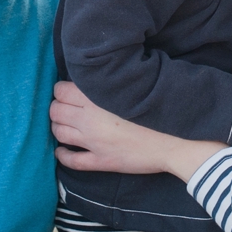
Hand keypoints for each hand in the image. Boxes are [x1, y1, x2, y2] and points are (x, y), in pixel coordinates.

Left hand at [51, 81, 222, 180]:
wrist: (176, 140)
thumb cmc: (159, 108)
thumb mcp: (134, 86)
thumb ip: (112, 79)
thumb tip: (103, 69)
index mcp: (97, 97)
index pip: (61, 90)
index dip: (61, 91)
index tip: (68, 92)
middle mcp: (89, 119)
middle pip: (56, 111)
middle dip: (57, 109)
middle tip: (65, 109)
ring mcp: (93, 142)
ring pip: (59, 133)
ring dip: (57, 129)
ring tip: (63, 127)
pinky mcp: (101, 161)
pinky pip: (71, 161)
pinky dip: (61, 156)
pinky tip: (61, 151)